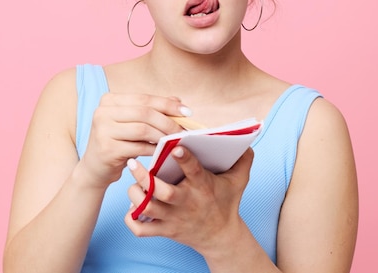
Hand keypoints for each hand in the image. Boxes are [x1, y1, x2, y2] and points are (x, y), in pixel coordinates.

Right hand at [78, 93, 189, 188]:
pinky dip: (154, 149)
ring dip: (163, 136)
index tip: (187, 112)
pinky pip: (138, 148)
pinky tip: (162, 151)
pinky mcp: (107, 149)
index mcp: (109, 101)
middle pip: (144, 113)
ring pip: (143, 129)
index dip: (167, 104)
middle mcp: (102, 112)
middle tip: (183, 131)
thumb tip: (178, 100)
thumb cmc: (118, 143)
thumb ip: (152, 110)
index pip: (144, 99)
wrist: (95, 169)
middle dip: (168, 122)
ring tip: (175, 141)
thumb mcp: (132, 123)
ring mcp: (102, 130)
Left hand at [124, 146, 253, 253]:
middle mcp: (187, 202)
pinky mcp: (165, 230)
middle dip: (145, 179)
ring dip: (135, 195)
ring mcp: (174, 218)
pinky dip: (132, 219)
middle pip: (163, 193)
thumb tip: (245, 140)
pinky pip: (142, 229)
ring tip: (132, 183)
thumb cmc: (225, 202)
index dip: (185, 160)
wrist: (220, 237)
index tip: (176, 147)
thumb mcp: (238, 181)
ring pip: (148, 209)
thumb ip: (242, 159)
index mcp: (203, 186)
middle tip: (133, 163)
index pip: (194, 171)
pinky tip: (132, 206)